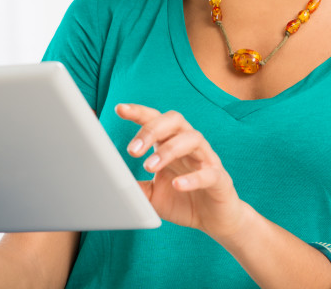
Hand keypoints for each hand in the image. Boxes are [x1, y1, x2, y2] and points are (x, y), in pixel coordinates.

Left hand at [116, 104, 248, 240]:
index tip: (120, 109)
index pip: (156, 120)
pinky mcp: (220, 179)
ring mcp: (206, 159)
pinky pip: (208, 173)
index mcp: (171, 143)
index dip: (139, 112)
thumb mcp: (151, 196)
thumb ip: (135, 188)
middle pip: (174, 120)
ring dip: (168, 150)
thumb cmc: (182, 200)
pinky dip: (193, 178)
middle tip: (132, 150)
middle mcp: (189, 145)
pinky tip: (177, 185)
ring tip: (149, 167)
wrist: (213, 220)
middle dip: (151, 130)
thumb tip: (111, 184)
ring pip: (191, 139)